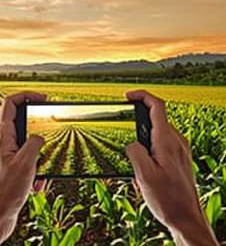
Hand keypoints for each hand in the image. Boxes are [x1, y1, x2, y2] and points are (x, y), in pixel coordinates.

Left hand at [0, 92, 46, 245]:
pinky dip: (34, 171)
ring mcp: (3, 155)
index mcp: (1, 136)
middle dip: (38, 132)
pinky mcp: (7, 168)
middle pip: (21, 124)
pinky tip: (36, 185)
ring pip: (26, 146)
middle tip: (49, 135)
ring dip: (38, 158)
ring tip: (40, 174)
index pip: (10, 103)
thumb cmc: (5, 191)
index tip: (43, 98)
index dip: (27, 95)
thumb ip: (34, 143)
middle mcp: (0, 143)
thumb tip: (39, 136)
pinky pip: (25, 163)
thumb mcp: (26, 163)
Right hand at [125, 90, 217, 245]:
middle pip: (153, 122)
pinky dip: (148, 158)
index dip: (141, 96)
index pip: (156, 106)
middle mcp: (176, 142)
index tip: (127, 96)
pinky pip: (160, 149)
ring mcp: (179, 150)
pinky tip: (145, 179)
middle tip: (128, 154)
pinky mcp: (178, 159)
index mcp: (167, 141)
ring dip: (141, 150)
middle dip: (135, 134)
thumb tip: (132, 143)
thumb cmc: (168, 199)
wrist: (187, 218)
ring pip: (155, 138)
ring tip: (138, 174)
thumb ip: (134, 152)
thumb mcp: (144, 175)